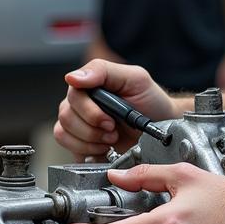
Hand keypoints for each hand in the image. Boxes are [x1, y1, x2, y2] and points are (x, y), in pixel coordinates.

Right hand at [54, 59, 175, 160]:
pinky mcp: (80, 143)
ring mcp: (77, 123)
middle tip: (114, 131)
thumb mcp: (134, 78)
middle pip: (66, 117)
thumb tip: (72, 77)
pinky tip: (104, 149)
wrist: (161, 127)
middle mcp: (79, 103)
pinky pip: (69, 149)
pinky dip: (87, 152)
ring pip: (63, 133)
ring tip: (111, 140)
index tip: (110, 121)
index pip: (73, 96)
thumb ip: (103, 71)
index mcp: (89, 85)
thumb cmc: (150, 100)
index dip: (90, 112)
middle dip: (93, 129)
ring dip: (90, 142)